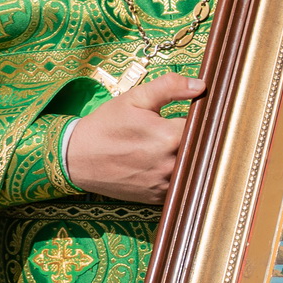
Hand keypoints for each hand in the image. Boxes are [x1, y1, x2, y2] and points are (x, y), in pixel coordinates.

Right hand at [67, 74, 199, 202]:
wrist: (77, 158)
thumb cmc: (106, 125)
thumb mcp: (135, 99)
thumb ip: (169, 87)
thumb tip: (201, 85)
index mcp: (169, 136)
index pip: (204, 126)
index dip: (205, 119)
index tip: (201, 114)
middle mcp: (170, 163)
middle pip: (201, 150)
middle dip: (199, 140)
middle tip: (190, 131)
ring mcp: (164, 183)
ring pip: (192, 170)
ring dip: (189, 159)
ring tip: (176, 148)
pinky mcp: (156, 198)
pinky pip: (179, 186)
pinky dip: (177, 176)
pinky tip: (166, 165)